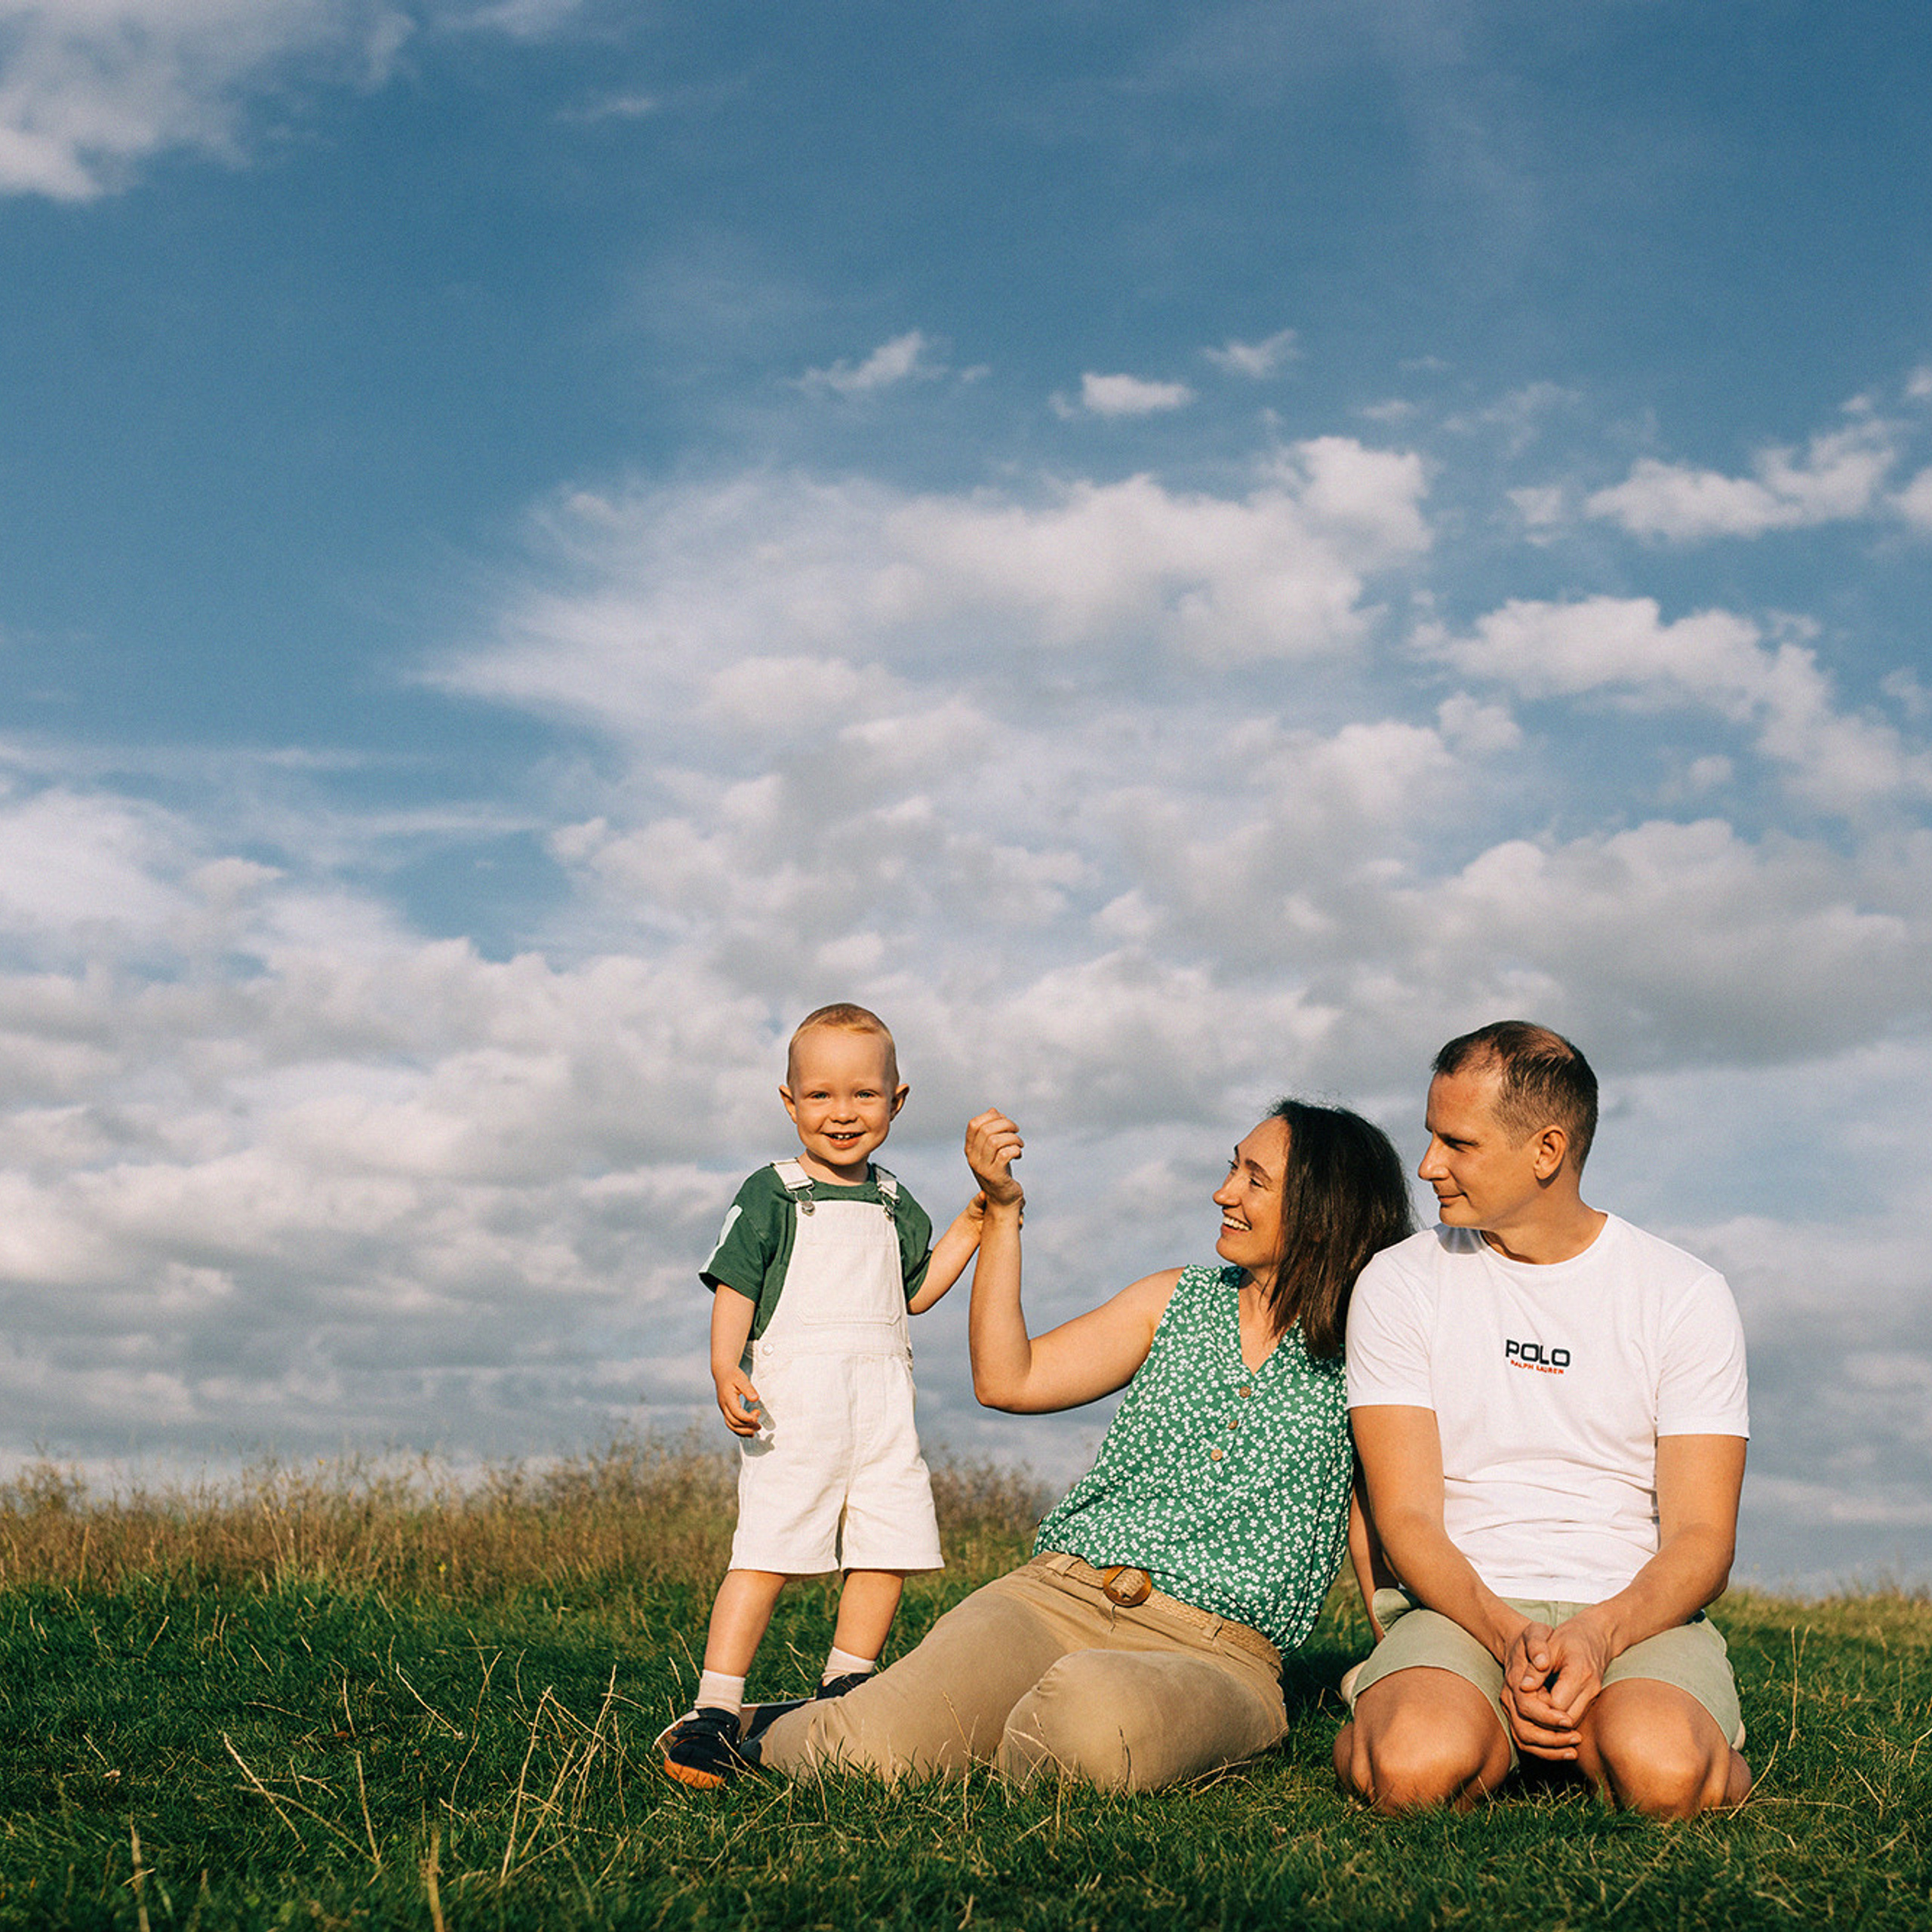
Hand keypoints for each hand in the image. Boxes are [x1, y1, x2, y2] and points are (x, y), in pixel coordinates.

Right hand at [714, 1368, 762, 1437]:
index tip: (757, 1415)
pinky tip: (749, 1432)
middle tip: (759, 1425)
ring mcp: (723, 1409)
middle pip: (734, 1422)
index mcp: (727, 1398)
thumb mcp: (742, 1379)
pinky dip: (739, 1430)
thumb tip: (755, 1399)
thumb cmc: (734, 1375)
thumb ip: (748, 1389)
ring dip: (744, 1431)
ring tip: (756, 1430)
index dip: (747, 1417)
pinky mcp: (725, 1411)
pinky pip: (730, 1424)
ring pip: (731, 1425)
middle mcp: (724, 1406)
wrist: (722, 1373)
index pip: (736, 1413)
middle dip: (747, 1426)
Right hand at [965, 1110, 1024, 1206]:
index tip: (1004, 1121)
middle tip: (1016, 1130)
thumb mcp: (993, 1149)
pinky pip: (1005, 1155)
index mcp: (970, 1149)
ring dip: (1012, 1138)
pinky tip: (1019, 1154)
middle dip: (1005, 1125)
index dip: (991, 1117)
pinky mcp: (995, 1176)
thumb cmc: (1000, 1170)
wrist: (1003, 1199)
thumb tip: (993, 1111)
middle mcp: (973, 1158)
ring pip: (995, 1141)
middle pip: (986, 1130)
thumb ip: (991, 1130)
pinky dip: (1015, 1150)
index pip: (974, 1124)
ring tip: (1020, 1144)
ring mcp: (982, 1168)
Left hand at [1500, 1614, 1611, 1758]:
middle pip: (1566, 1720)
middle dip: (1546, 1718)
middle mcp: (1590, 1689)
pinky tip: (1548, 1707)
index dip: (1538, 1705)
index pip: (1556, 1705)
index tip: (1526, 1696)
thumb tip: (1523, 1688)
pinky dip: (1561, 1717)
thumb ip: (1536, 1668)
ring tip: (1537, 1706)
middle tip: (1529, 1706)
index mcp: (1579, 1673)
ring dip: (1554, 1721)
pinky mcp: (1593, 1700)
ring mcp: (1594, 1696)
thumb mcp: (1547, 1645)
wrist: (1595, 1636)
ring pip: (1573, 1723)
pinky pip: (1576, 1717)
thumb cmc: (1567, 1637)